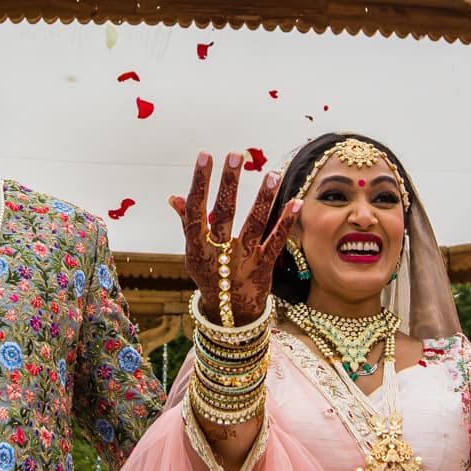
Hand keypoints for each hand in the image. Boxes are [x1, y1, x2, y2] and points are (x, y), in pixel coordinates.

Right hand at [168, 151, 300, 325]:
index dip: (199, 182)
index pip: (196, 209)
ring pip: (254, 226)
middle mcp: (219, 252)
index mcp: (197, 246)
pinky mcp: (263, 268)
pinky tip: (296, 202)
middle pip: (224, 214)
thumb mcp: (193, 253)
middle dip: (228, 184)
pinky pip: (276, 243)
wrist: (229, 315)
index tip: (205, 155)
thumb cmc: (210, 275)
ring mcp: (242, 260)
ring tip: (272, 173)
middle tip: (234, 154)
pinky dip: (285, 223)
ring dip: (263, 199)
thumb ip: (188, 224)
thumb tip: (174, 197)